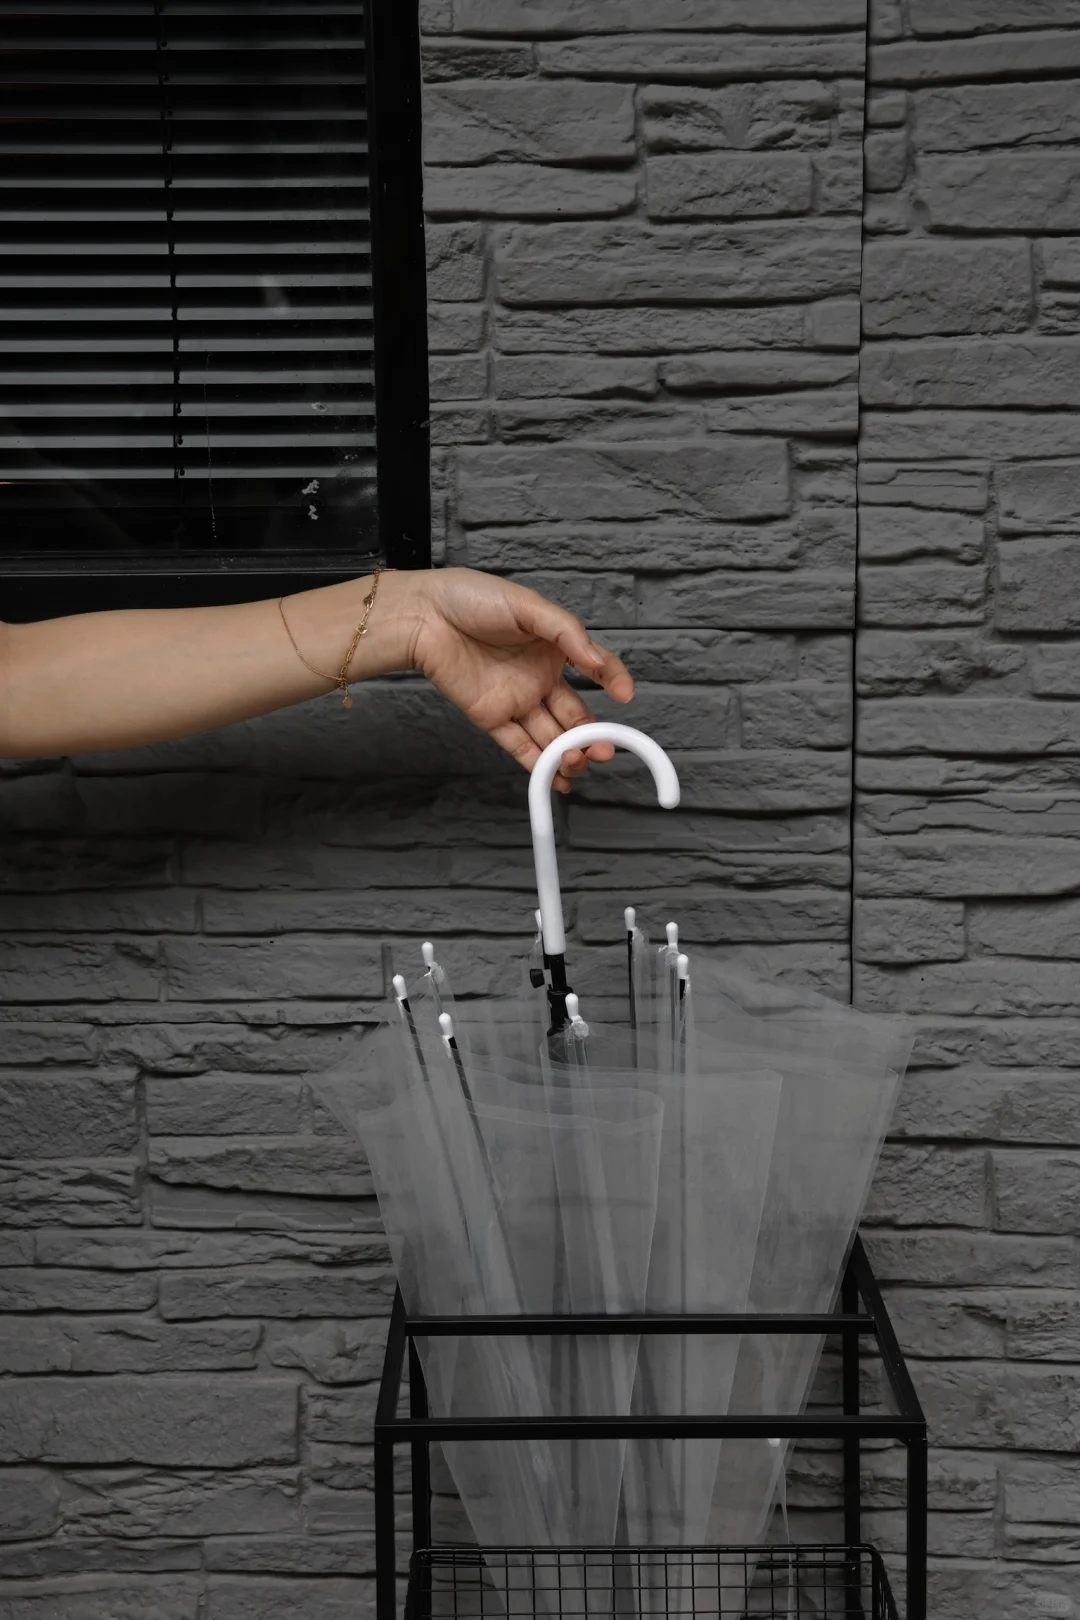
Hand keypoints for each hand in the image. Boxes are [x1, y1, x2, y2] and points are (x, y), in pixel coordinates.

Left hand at [397, 568, 633, 792]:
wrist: (423, 615)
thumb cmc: (471, 598)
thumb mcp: (528, 606)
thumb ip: (567, 633)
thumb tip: (598, 662)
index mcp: (554, 648)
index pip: (595, 668)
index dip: (613, 681)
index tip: (624, 695)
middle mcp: (540, 678)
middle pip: (574, 716)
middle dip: (592, 736)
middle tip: (602, 751)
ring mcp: (517, 700)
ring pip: (551, 736)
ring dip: (568, 754)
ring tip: (578, 763)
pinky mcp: (491, 717)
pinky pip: (520, 746)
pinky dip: (540, 766)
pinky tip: (559, 779)